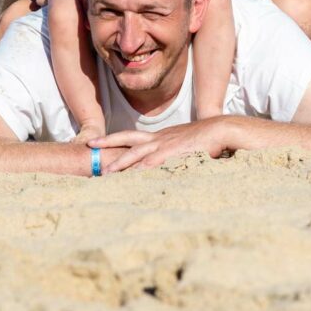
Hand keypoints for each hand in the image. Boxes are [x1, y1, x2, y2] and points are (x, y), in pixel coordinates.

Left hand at [90, 119, 227, 171]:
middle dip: (108, 141)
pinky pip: (154, 163)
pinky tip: (133, 180)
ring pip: (137, 152)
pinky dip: (142, 171)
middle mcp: (158, 138)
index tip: (100, 144)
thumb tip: (166, 164)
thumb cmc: (204, 140)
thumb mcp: (183, 145)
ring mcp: (165, 144)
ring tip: (106, 173)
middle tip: (90, 144)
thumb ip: (172, 154)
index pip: (132, 137)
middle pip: (127, 137)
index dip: (116, 141)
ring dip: (121, 163)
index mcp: (159, 136)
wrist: (220, 130)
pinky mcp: (174, 152)